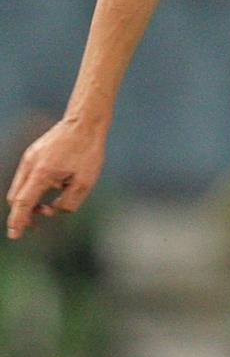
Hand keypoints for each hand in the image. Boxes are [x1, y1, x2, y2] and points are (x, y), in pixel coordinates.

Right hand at [6, 117, 105, 239]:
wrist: (85, 121)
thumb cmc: (88, 150)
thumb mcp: (85, 181)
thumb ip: (69, 201)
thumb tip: (54, 211)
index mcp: (42, 173)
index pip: (24, 203)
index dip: (18, 221)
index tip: (14, 235)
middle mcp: (30, 165)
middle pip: (17, 198)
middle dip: (23, 214)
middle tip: (36, 225)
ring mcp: (29, 157)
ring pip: (20, 187)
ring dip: (30, 201)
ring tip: (48, 206)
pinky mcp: (33, 153)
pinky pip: (28, 176)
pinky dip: (35, 187)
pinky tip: (55, 185)